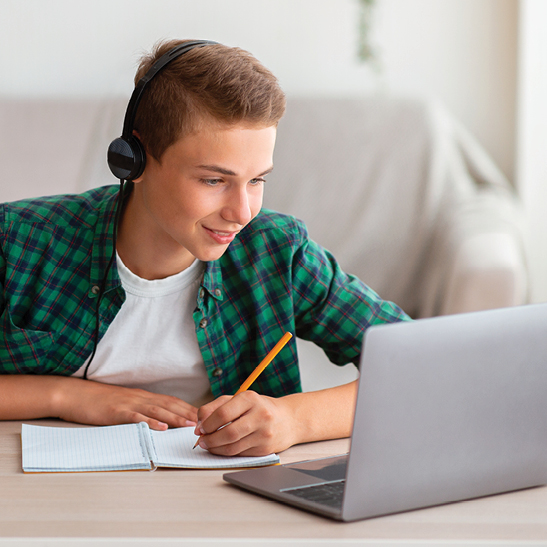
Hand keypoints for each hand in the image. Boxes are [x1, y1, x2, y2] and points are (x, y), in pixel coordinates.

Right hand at [53, 377, 197, 429]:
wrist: (75, 394)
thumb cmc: (99, 402)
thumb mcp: (124, 403)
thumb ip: (141, 410)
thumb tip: (157, 420)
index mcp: (143, 397)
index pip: (171, 402)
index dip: (187, 409)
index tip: (203, 416)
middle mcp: (140, 398)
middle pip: (169, 405)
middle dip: (187, 414)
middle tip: (204, 422)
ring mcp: (129, 404)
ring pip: (157, 410)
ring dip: (175, 417)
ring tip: (189, 425)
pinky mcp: (116, 412)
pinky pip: (136, 417)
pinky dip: (150, 422)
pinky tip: (161, 428)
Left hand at [193, 381, 358, 456]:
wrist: (289, 420)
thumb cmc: (259, 408)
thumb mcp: (240, 399)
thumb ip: (216, 406)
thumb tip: (199, 422)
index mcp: (251, 398)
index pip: (223, 413)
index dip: (207, 423)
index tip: (199, 428)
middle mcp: (260, 415)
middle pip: (228, 432)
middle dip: (210, 439)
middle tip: (200, 440)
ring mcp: (264, 433)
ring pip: (233, 446)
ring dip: (215, 448)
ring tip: (208, 445)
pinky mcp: (265, 449)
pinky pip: (240, 454)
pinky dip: (226, 453)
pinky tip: (221, 448)